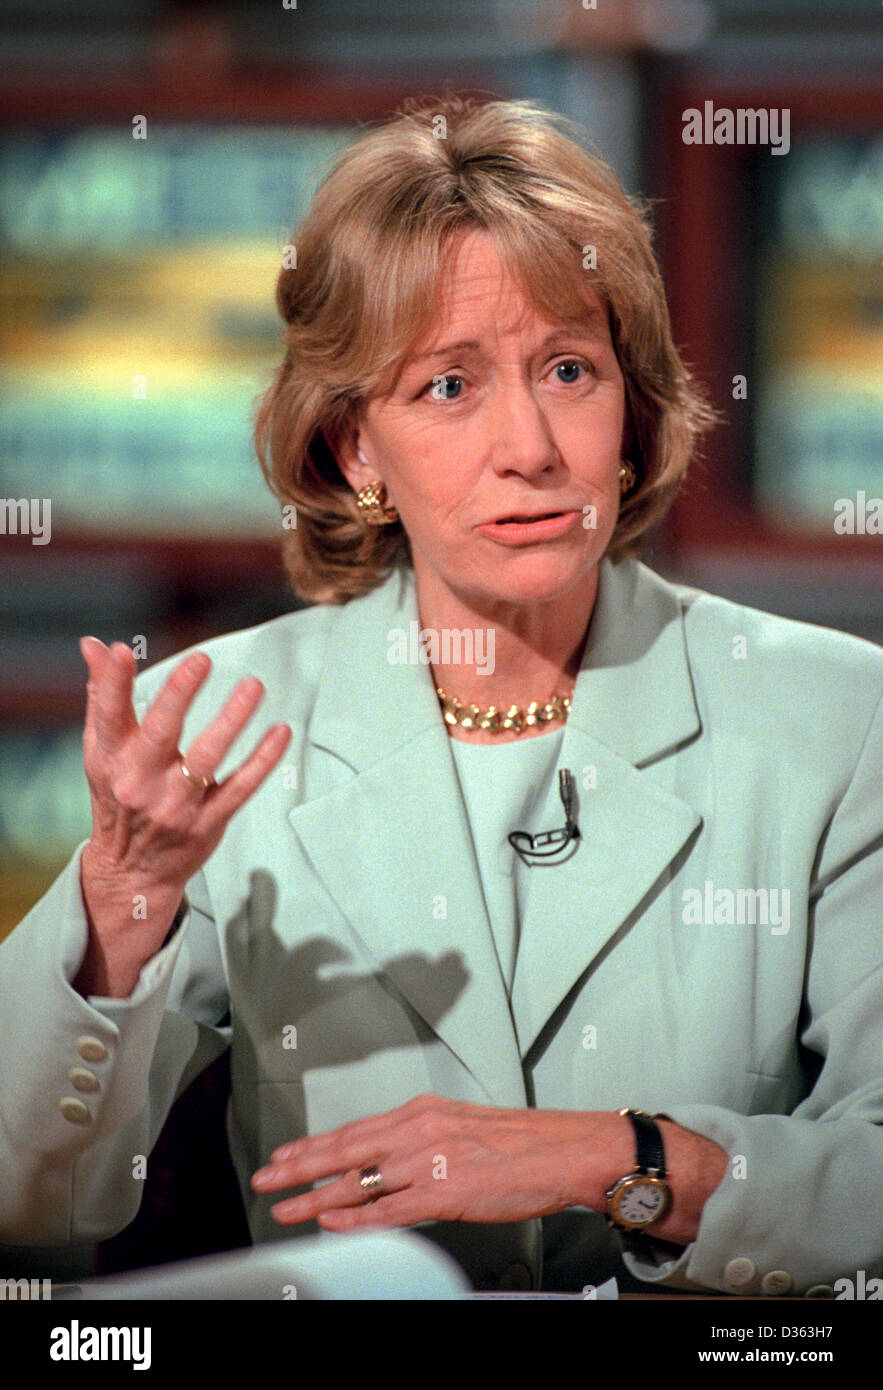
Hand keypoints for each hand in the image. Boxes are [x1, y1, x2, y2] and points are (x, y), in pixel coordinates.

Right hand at [77, 637, 290, 991]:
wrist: (131, 871)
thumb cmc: (118, 794)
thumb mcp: (101, 750)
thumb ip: (102, 695)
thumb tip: (95, 644)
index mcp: (112, 760)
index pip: (108, 716)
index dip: (112, 684)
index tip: (121, 651)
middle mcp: (141, 782)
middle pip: (160, 733)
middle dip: (178, 695)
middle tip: (201, 659)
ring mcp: (176, 805)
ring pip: (207, 758)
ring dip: (231, 720)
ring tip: (253, 686)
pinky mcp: (208, 822)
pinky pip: (240, 788)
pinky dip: (263, 760)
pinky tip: (281, 730)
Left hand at [251, 1094, 630, 1230]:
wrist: (564, 1149)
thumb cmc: (521, 1141)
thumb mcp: (460, 1126)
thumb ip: (421, 1138)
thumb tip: (388, 1158)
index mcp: (421, 1112)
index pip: (354, 1129)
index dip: (314, 1144)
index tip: (285, 1153)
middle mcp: (418, 1130)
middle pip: (344, 1149)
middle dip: (299, 1166)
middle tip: (264, 1177)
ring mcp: (429, 1161)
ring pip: (358, 1181)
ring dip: (314, 1197)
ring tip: (283, 1208)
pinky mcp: (445, 1192)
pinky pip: (389, 1209)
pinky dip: (355, 1217)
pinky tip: (330, 1222)